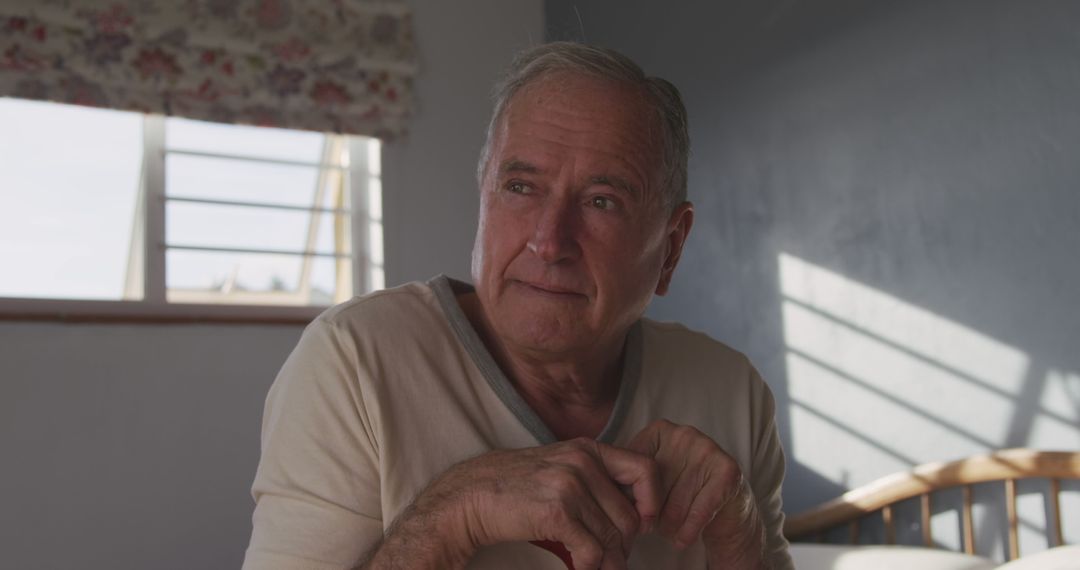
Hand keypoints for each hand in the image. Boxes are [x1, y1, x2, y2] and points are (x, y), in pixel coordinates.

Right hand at [424, 437, 660, 569]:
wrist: (471, 495)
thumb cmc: (515, 486)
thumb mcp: (559, 466)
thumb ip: (594, 479)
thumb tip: (633, 513)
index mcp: (587, 449)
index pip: (645, 470)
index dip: (652, 501)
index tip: (644, 522)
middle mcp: (582, 463)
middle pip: (629, 515)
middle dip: (625, 545)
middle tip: (615, 560)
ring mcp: (569, 486)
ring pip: (612, 537)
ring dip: (609, 562)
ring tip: (601, 569)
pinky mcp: (556, 513)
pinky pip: (591, 551)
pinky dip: (591, 568)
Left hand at [627, 420, 764, 567]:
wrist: (726, 507)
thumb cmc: (678, 493)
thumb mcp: (651, 481)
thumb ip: (627, 480)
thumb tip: (601, 493)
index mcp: (659, 430)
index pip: (633, 470)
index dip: (631, 498)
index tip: (632, 514)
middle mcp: (684, 433)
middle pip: (653, 488)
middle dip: (651, 514)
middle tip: (653, 525)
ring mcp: (707, 448)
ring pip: (675, 504)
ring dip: (669, 527)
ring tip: (669, 531)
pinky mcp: (727, 470)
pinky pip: (698, 512)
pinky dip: (687, 532)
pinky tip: (682, 540)